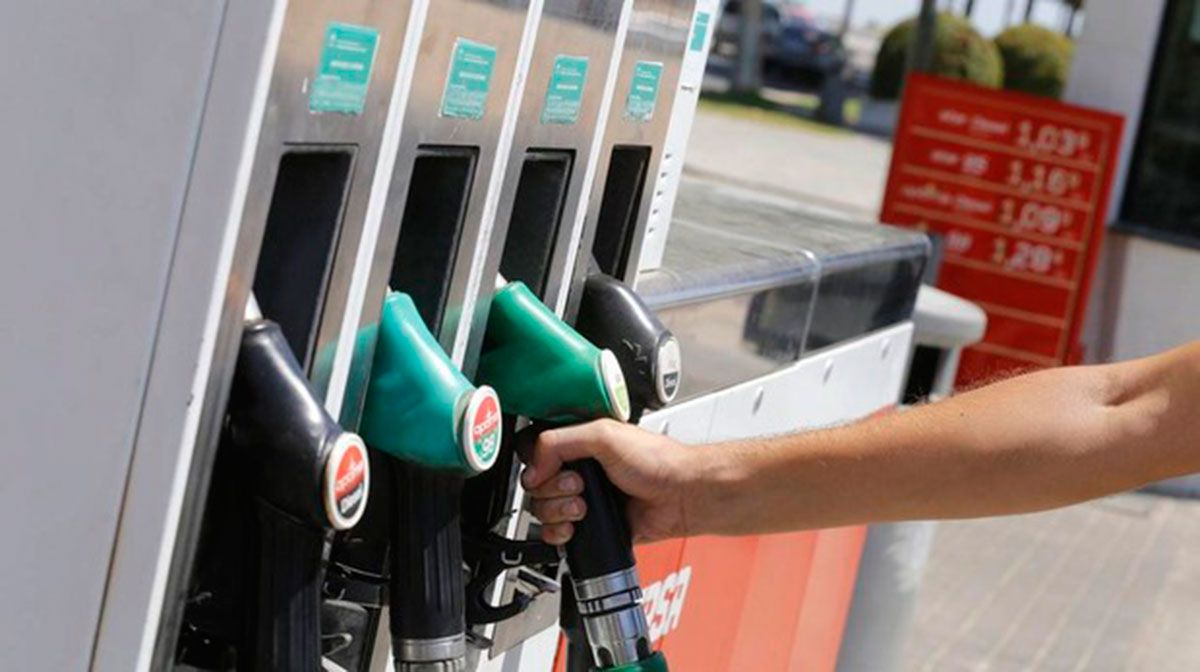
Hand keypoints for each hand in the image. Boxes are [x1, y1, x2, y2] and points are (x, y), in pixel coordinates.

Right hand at [520, 419, 695, 544]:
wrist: (681, 497)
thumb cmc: (658, 462)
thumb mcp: (604, 435)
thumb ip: (559, 442)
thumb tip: (533, 467)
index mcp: (579, 442)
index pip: (535, 450)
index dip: (535, 464)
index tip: (546, 471)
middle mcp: (579, 469)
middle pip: (535, 484)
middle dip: (552, 490)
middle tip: (578, 486)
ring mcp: (582, 498)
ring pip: (543, 510)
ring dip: (558, 511)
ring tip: (584, 507)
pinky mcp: (589, 525)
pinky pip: (557, 534)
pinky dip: (560, 533)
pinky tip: (577, 526)